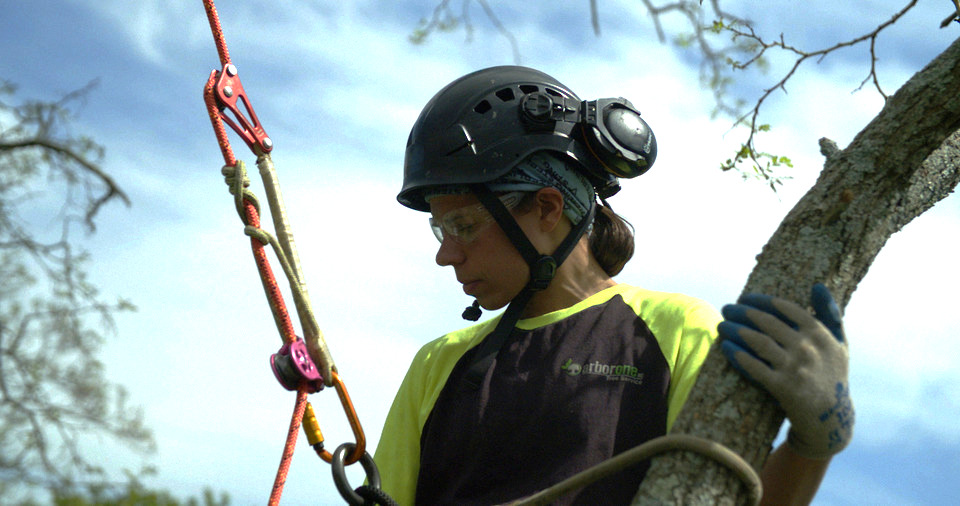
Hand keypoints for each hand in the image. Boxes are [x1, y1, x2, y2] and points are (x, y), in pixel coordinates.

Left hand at [717, 284, 854, 458]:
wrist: (831, 418)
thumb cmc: (832, 375)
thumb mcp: (839, 344)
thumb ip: (830, 314)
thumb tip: (818, 285)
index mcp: (820, 334)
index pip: (786, 308)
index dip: (762, 301)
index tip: (745, 297)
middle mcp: (808, 348)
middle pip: (767, 323)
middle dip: (742, 312)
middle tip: (727, 308)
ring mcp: (795, 368)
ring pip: (758, 342)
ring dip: (735, 330)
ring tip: (721, 325)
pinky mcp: (783, 388)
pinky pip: (755, 367)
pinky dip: (738, 355)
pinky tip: (726, 347)